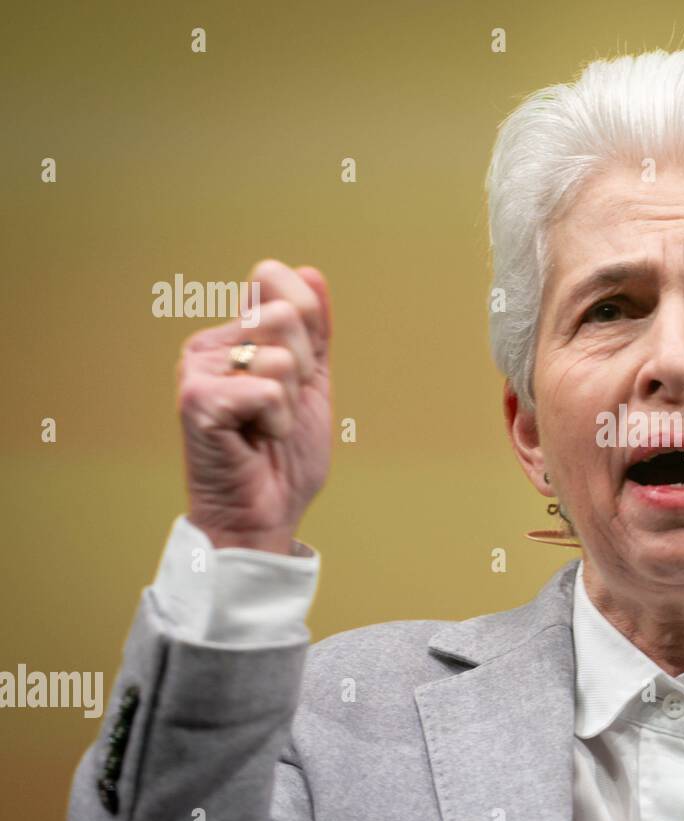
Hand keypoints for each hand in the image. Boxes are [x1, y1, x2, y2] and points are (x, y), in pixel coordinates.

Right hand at [176, 260, 332, 554]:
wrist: (264, 514)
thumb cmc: (283, 457)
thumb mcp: (311, 383)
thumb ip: (314, 331)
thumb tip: (311, 271)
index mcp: (233, 335)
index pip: (276, 280)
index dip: (308, 327)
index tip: (296, 374)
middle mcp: (208, 345)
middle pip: (284, 314)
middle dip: (302, 369)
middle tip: (278, 407)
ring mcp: (196, 369)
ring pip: (279, 355)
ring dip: (290, 401)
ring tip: (265, 426)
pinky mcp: (196, 399)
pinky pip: (269, 390)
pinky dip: (277, 422)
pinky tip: (254, 440)